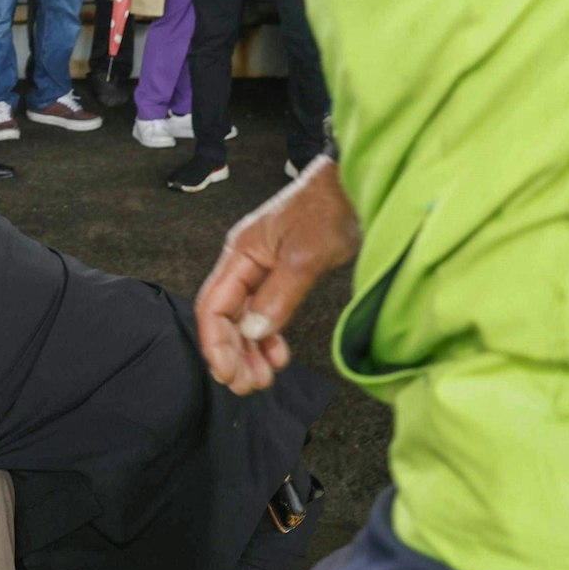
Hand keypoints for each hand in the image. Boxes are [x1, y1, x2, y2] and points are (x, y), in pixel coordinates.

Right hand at [194, 158, 359, 394]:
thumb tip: (254, 332)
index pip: (213, 307)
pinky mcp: (281, 275)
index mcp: (239, 254)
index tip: (229, 373)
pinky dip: (269, 337)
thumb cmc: (329, 209)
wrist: (355, 184)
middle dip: (233, 354)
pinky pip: (265, 313)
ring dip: (250, 351)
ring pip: (244, 320)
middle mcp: (244, 264)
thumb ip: (278, 296)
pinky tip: (278, 354)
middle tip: (249, 385)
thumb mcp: (306, 255)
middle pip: (225, 318)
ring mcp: (262, 270)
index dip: (216, 344)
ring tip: (263, 377)